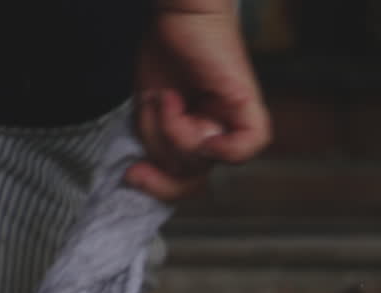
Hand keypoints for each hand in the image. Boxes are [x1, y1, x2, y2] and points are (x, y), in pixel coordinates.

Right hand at [126, 1, 271, 202]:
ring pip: (206, 158)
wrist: (175, 11)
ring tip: (169, 96)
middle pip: (193, 173)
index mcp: (199, 137)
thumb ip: (156, 141)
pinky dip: (222, 145)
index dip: (162, 188)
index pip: (187, 182)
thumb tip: (147, 173)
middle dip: (164, 149)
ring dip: (175, 130)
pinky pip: (248, 144)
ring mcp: (235, 120)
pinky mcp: (247, 103)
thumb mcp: (150, 107)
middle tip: (153, 114)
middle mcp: (220, 133)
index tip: (132, 175)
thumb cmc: (165, 49)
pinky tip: (200, 123)